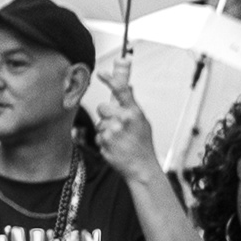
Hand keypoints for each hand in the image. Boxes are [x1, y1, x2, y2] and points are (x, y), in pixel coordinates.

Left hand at [78, 71, 165, 185]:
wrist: (141, 167)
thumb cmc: (143, 144)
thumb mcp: (143, 121)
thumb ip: (132, 104)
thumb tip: (127, 85)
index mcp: (134, 112)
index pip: (121, 90)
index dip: (110, 79)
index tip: (101, 73)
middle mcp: (122, 120)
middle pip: (102, 107)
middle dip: (107, 114)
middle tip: (117, 124)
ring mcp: (112, 132)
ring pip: (99, 122)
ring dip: (105, 129)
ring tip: (118, 138)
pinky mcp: (104, 143)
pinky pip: (97, 136)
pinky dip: (104, 141)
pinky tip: (115, 146)